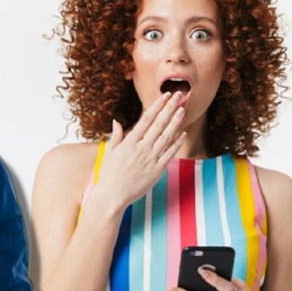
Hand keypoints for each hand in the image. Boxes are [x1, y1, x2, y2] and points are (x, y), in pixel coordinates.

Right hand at [91, 91, 186, 209]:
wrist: (111, 196)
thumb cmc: (108, 175)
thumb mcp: (109, 153)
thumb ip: (116, 136)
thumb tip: (117, 121)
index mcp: (129, 142)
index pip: (146, 119)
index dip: (157, 105)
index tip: (165, 95)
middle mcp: (141, 148)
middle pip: (159, 124)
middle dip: (169, 107)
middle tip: (179, 95)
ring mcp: (150, 159)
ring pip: (166, 136)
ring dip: (175, 121)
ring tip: (183, 109)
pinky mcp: (156, 170)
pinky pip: (169, 154)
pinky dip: (176, 143)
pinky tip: (183, 133)